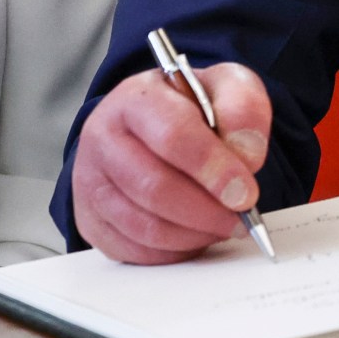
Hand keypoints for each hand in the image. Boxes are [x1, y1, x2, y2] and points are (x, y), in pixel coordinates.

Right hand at [72, 63, 271, 263]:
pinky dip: (174, 250)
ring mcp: (91, 182)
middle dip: (207, 211)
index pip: (172, 135)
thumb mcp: (225, 87)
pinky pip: (136, 250)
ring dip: (194, 234)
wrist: (151, 127)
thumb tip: (247, 155)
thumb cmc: (189, 109)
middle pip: (155, 188)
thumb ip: (243, 109)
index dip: (213, 169)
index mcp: (135, 98)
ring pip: (145, 226)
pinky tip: (195, 234)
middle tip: (241, 218)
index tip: (245, 192)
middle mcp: (102, 137)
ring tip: (223, 224)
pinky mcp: (91, 220)